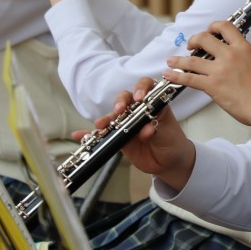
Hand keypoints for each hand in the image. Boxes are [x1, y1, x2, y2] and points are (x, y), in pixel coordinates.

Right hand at [74, 76, 195, 190]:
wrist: (168, 162)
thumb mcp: (167, 134)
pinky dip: (90, 134)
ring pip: (113, 116)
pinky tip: (79, 135)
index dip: (142, 88)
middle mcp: (138, 110)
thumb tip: (146, 129)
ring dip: (105, 118)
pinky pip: (103, 134)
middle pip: (125, 98)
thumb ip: (157, 129)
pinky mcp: (118, 137)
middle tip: (120, 111)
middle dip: (121, 102)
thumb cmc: (171, 141)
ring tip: (100, 125)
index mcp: (153, 104)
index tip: (140, 98)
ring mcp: (127, 123)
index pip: (146, 87)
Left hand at [164, 20, 250, 128]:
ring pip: (192, 60)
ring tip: (171, 61)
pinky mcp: (213, 86)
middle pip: (204, 38)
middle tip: (191, 45)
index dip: (213, 26)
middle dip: (194, 40)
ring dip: (178, 60)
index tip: (208, 31)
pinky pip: (189, 78)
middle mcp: (230, 55)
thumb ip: (241, 57)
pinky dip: (176, 76)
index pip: (225, 27)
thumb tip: (228, 57)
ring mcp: (220, 70)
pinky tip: (169, 75)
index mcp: (243, 48)